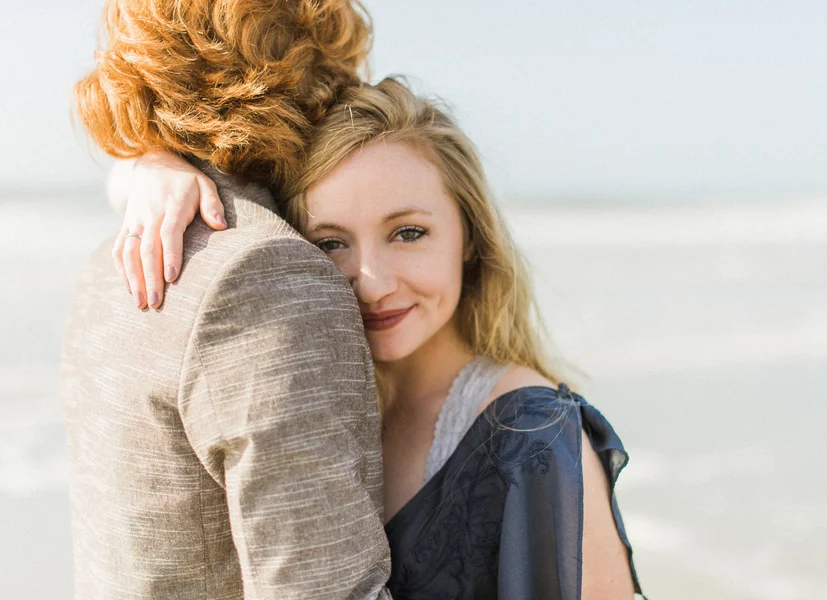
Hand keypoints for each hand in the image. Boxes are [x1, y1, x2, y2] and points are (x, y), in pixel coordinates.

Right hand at [112, 152, 227, 309]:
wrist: (152, 163)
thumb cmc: (186, 180)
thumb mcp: (205, 184)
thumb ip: (213, 205)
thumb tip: (221, 227)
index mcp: (173, 205)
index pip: (169, 232)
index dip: (170, 255)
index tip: (171, 277)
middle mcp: (150, 214)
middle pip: (147, 248)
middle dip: (150, 277)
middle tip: (155, 302)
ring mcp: (135, 220)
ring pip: (128, 251)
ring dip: (133, 278)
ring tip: (140, 302)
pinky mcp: (126, 224)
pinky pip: (118, 248)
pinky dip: (121, 269)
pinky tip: (130, 288)